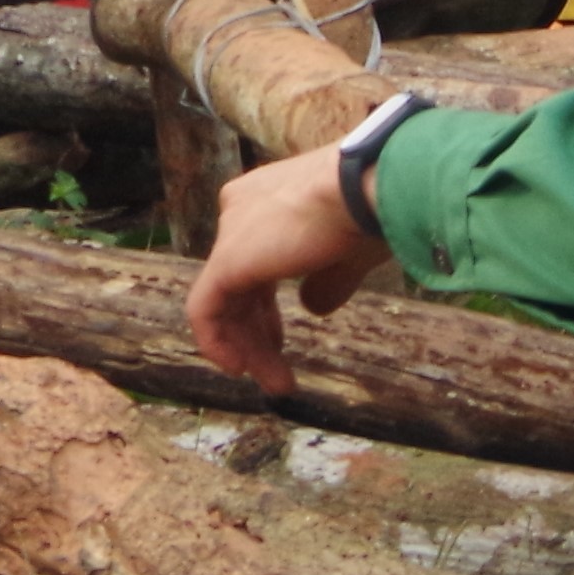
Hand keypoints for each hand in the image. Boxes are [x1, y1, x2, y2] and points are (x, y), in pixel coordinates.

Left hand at [182, 138, 395, 394]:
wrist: (364, 190)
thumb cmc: (369, 212)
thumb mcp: (347, 255)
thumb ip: (325, 281)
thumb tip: (314, 308)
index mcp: (266, 200)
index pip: (254, 263)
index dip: (264, 308)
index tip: (280, 341)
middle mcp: (240, 210)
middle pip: (239, 286)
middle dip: (257, 335)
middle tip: (278, 374)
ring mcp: (230, 233)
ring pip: (225, 301)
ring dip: (247, 348)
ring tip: (276, 384)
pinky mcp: (225, 259)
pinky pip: (204, 309)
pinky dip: (216, 341)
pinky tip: (238, 368)